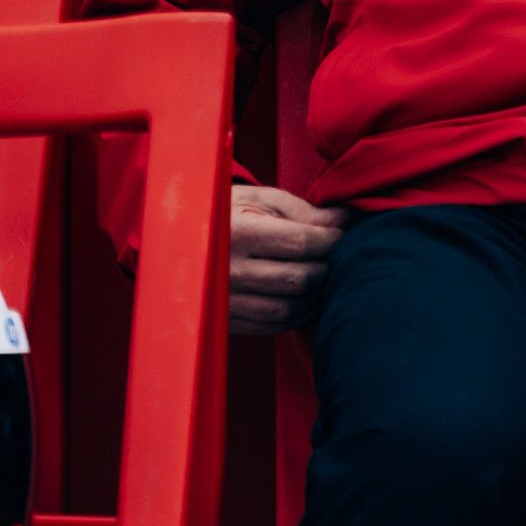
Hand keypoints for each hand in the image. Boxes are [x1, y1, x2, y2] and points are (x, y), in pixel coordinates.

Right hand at [230, 185, 350, 333]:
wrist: (179, 240)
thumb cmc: (229, 212)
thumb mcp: (260, 200)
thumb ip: (304, 211)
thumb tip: (346, 218)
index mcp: (236, 233)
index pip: (300, 243)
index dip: (331, 240)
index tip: (342, 234)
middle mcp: (226, 271)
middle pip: (298, 279)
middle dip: (327, 268)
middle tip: (337, 257)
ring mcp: (223, 301)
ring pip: (287, 309)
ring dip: (315, 296)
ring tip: (323, 276)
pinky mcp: (225, 320)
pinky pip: (271, 325)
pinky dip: (296, 314)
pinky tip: (303, 297)